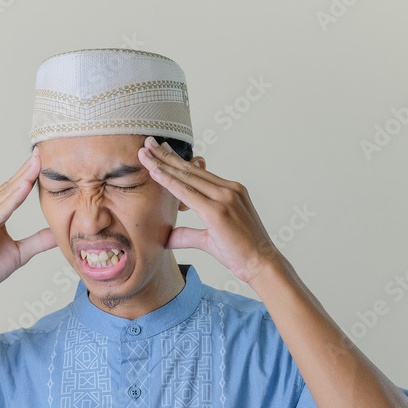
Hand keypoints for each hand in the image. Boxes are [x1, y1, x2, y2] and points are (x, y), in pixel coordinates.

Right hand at [0, 149, 56, 303]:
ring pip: (4, 195)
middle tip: (42, 152)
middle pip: (9, 186)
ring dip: (22, 179)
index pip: (14, 190)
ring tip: (37, 163)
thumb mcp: (20, 253)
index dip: (29, 175)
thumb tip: (57, 233)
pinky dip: (12, 200)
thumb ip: (37, 241)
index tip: (44, 160)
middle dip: (27, 169)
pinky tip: (25, 187)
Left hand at [137, 136, 280, 285]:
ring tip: (145, 152)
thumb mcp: (209, 239)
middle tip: (148, 143)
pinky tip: (155, 173)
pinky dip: (169, 181)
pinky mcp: (218, 211)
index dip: (178, 160)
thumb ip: (188, 234)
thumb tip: (167, 238)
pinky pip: (188, 192)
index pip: (199, 172)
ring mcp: (225, 197)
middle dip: (166, 155)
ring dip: (163, 164)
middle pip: (190, 169)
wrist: (261, 264)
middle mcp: (229, 189)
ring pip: (187, 176)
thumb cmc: (241, 252)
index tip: (161, 150)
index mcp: (231, 191)